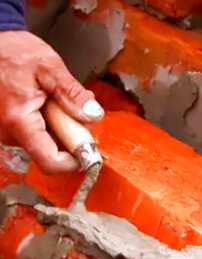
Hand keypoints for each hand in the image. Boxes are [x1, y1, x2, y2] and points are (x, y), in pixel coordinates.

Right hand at [0, 31, 103, 173]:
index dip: (75, 161)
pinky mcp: (12, 130)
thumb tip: (93, 116)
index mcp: (19, 122)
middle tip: (76, 109)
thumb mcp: (49, 67)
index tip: (90, 148)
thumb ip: (72, 94)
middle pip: (53, 153)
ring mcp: (9, 134)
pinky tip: (52, 105)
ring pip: (47, 145)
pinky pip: (39, 136)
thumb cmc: (13, 54)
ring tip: (60, 101)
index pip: (51, 162)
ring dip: (63, 128)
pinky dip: (52, 124)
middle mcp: (10, 134)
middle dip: (72, 136)